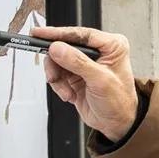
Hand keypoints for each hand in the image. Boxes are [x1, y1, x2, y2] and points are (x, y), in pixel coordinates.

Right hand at [33, 26, 138, 142]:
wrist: (116, 123)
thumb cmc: (119, 102)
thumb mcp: (100, 81)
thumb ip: (78, 63)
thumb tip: (58, 48)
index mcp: (111, 46)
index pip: (81, 34)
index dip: (58, 34)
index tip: (39, 34)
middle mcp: (98, 52)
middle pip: (65, 46)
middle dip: (56, 63)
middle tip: (53, 74)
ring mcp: (85, 63)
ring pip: (57, 60)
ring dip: (57, 77)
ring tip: (65, 90)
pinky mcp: (75, 74)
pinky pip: (57, 73)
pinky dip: (59, 85)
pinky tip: (69, 93)